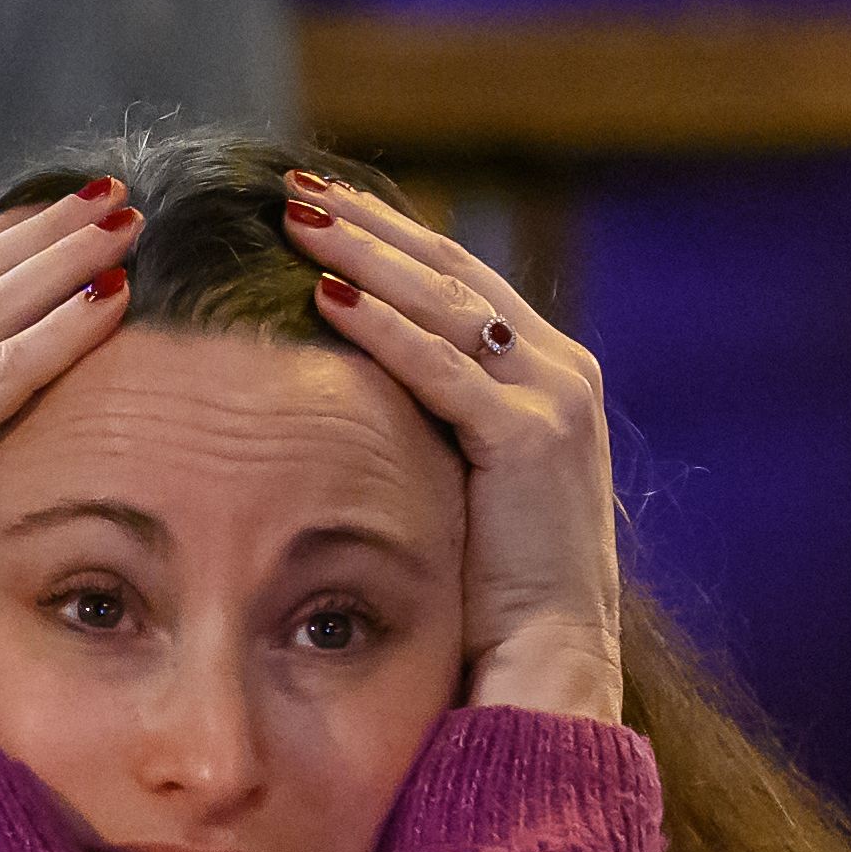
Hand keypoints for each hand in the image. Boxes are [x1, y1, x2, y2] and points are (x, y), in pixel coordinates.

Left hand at [282, 174, 625, 723]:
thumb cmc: (482, 586)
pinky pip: (445, 367)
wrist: (545, 665)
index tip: (311, 200)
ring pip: (447, 303)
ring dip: (367, 254)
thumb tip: (329, 374)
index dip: (384, 234)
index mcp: (543, 372)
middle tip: (291, 186)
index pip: (455, 278)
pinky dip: (384, 328)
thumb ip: (419, 418)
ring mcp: (556, 398)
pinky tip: (324, 296)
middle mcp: (560, 371)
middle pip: (450, 270)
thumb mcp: (451, 474)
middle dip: (369, 225)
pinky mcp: (533, 438)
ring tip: (294, 217)